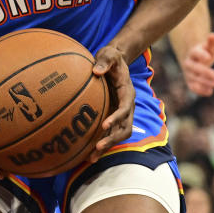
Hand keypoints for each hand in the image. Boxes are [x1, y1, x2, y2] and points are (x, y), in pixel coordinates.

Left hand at [90, 44, 134, 162]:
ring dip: (107, 146)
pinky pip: (110, 133)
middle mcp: (127, 106)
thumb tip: (96, 71)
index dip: (116, 118)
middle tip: (98, 147)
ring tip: (91, 158)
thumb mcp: (109, 54)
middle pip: (125, 128)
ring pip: (119, 135)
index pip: (124, 108)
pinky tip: (86, 153)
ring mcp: (121, 113)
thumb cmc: (111, 57)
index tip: (104, 125)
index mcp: (127, 92)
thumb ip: (104, 61)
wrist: (115, 61)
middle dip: (112, 139)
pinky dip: (101, 143)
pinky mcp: (113, 116)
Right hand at [182, 32, 213, 95]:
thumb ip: (211, 43)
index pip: (195, 53)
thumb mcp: (209, 48)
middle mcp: (188, 63)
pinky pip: (193, 88)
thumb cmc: (205, 54)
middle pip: (195, 68)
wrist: (195, 62)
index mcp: (193, 52)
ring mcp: (188, 74)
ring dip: (204, 82)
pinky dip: (201, 91)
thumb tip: (212, 35)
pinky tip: (210, 91)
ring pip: (194, 79)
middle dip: (206, 73)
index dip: (201, 55)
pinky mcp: (190, 83)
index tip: (209, 58)